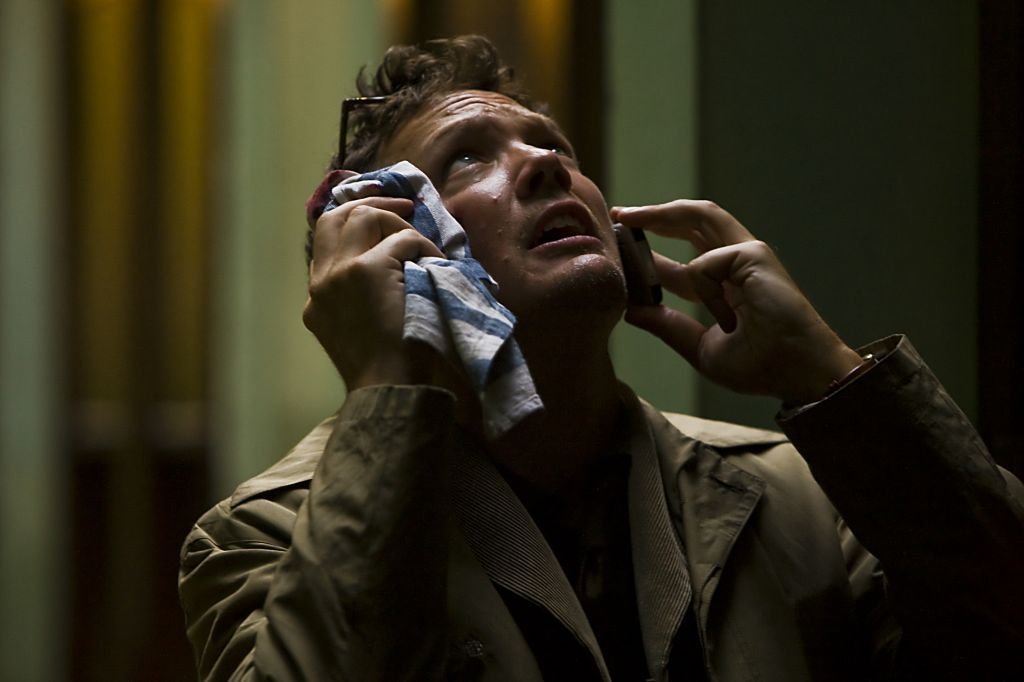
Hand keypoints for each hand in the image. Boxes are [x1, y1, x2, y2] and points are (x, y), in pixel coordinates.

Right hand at [304, 194, 445, 390]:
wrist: (388, 388)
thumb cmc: (386, 369)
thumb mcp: (355, 331)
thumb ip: (357, 297)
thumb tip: (389, 263)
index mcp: (317, 296)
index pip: (325, 240)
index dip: (353, 222)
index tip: (380, 217)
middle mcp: (322, 280)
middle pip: (335, 217)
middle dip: (370, 203)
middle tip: (404, 207)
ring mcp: (341, 272)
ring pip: (364, 217)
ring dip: (399, 223)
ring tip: (423, 243)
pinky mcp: (366, 270)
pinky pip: (403, 239)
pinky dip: (425, 246)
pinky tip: (439, 265)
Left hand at [611, 200, 861, 403]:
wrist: (796, 373)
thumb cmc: (759, 366)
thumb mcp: (699, 348)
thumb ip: (668, 327)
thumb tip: (631, 312)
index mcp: (722, 287)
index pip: (678, 263)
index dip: (648, 254)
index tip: (618, 250)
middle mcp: (734, 265)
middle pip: (690, 222)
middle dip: (652, 216)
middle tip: (618, 215)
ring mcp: (746, 255)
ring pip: (700, 215)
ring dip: (661, 214)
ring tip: (629, 217)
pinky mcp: (755, 255)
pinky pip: (705, 262)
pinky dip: (702, 286)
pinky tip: (724, 315)